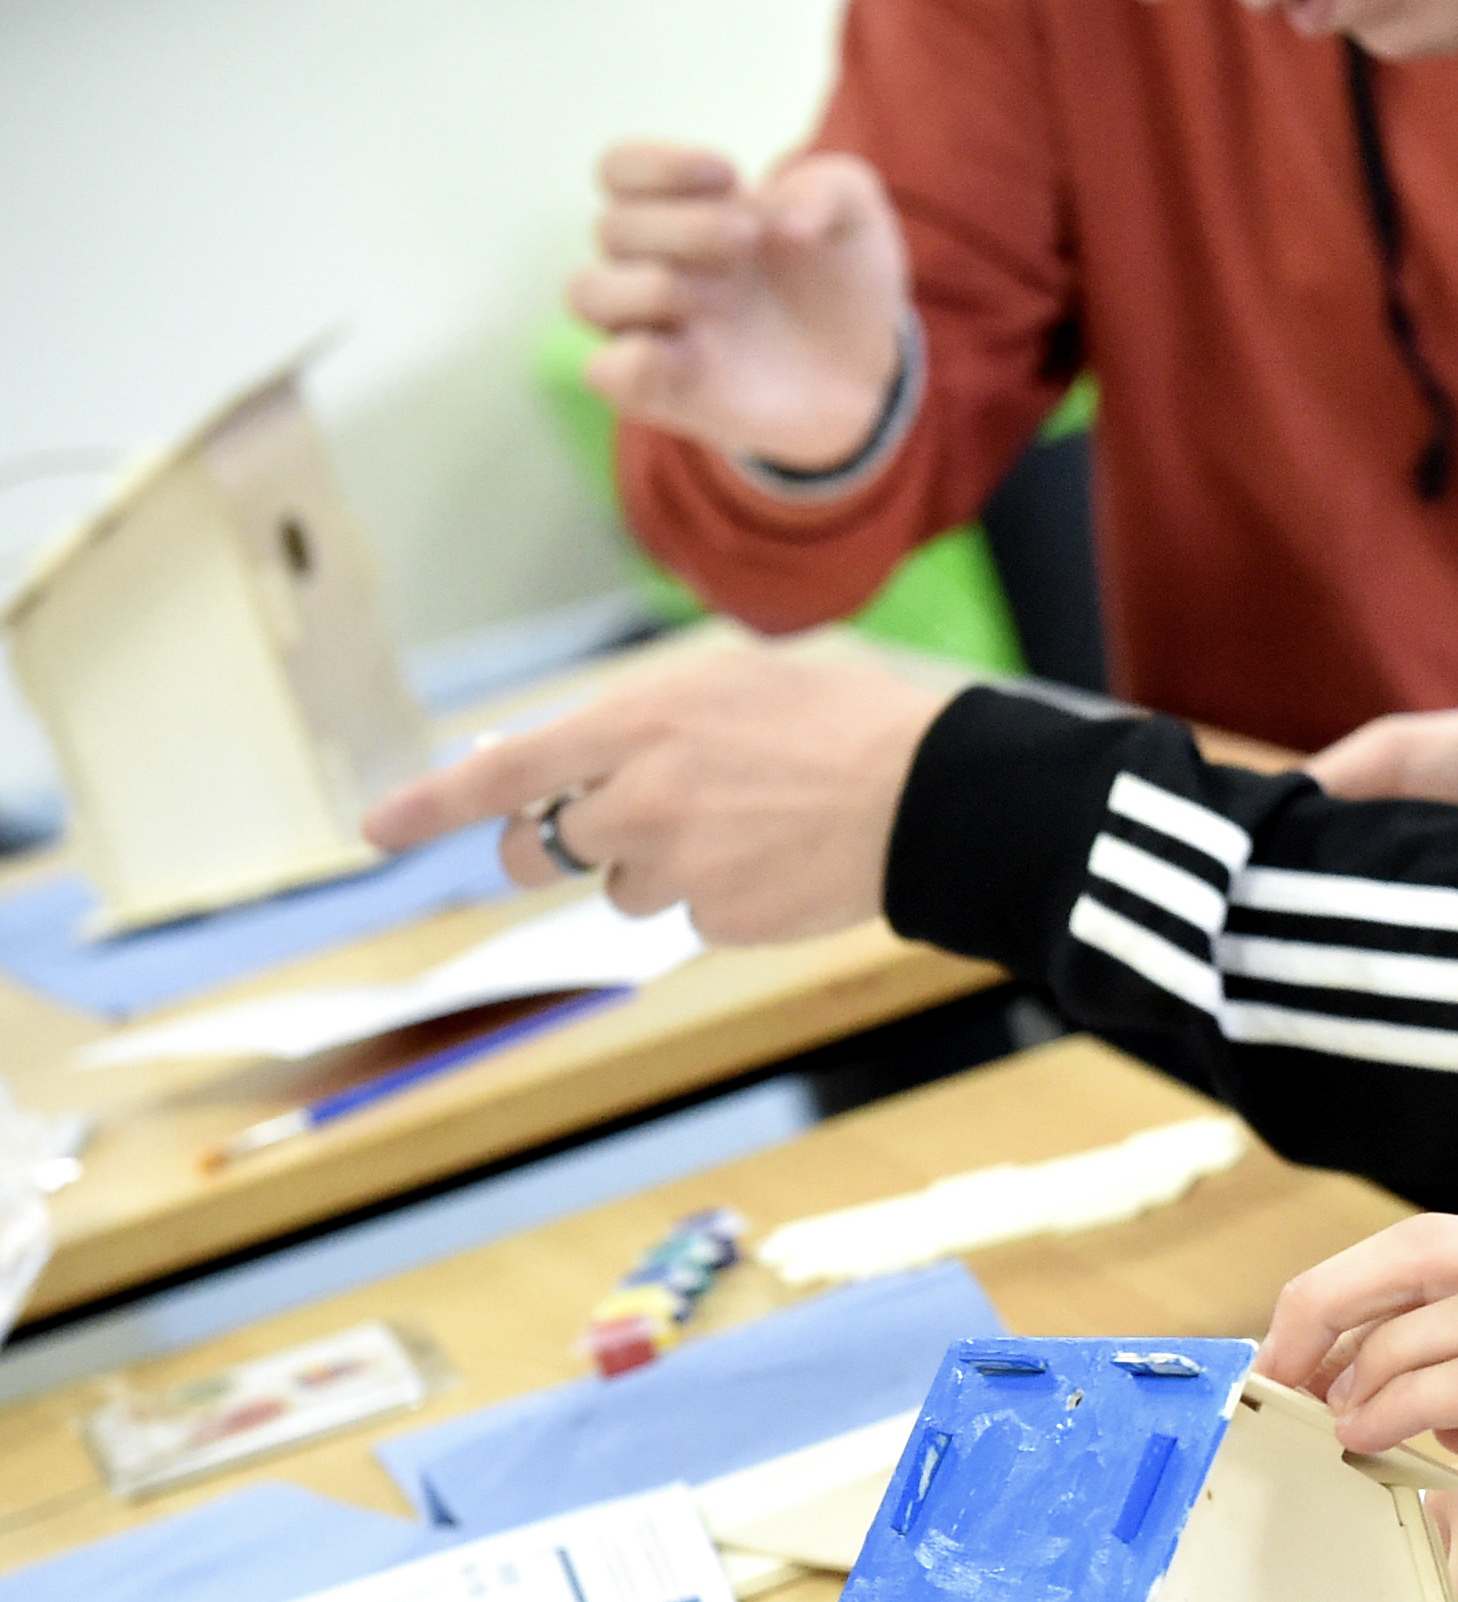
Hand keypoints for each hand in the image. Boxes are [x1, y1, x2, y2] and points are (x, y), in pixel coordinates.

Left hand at [357, 641, 952, 940]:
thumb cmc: (841, 720)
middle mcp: (640, 798)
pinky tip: (780, 860)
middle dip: (556, 846)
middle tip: (596, 833)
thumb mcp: (729, 683)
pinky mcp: (722, 919)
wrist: (936, 795)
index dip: (429, 805)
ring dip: (662, 866)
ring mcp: (679, 867)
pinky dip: (725, 895)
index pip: (502, 772)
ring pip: (626, 887)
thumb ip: (639, 719)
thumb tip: (564, 764)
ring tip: (747, 829)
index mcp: (636, 724)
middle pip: (548, 846)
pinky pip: (694, 916)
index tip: (377, 832)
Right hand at [571, 144, 915, 471]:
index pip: (620, 169)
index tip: (728, 175)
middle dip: (681, 225)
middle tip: (748, 237)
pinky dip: (629, 361)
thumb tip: (783, 217)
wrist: (867, 369)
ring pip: (588, 292)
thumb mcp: (855, 214)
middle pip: (611, 227)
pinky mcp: (662, 391)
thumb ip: (828, 188)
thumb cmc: (840, 278)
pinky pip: (605, 373)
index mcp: (683, 210)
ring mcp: (652, 328)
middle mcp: (653, 264)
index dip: (658, 165)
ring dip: (651, 285)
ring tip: (721, 293)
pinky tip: (693, 351)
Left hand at [1260, 1212, 1457, 1531]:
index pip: (1456, 1244)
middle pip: (1432, 1251)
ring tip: (1317, 1412)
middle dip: (1334, 1301)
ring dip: (1368, 1363)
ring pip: (1457, 1312)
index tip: (1307, 1341)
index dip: (1365, 1283)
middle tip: (1275, 1363)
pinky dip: (1420, 1400)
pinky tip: (1377, 1434)